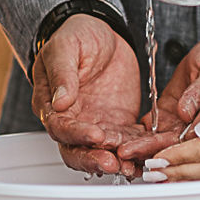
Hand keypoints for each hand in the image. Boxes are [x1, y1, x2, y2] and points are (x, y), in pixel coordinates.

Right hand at [32, 13, 150, 176]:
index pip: (61, 128)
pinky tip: (148, 154)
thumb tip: (60, 103)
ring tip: (133, 166)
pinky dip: (136, 150)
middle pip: (78, 150)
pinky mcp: (117, 124)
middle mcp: (72, 120)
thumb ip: (62, 74)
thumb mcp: (66, 47)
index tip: (96, 134)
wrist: (102, 33)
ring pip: (102, 151)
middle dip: (95, 159)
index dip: (77, 134)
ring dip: (117, 161)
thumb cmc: (76, 36)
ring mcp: (95, 124)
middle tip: (113, 162)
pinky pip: (127, 141)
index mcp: (51, 105)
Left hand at [117, 32, 199, 162]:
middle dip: (151, 151)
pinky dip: (141, 135)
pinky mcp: (171, 116)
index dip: (178, 152)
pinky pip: (155, 130)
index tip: (155, 155)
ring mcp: (185, 125)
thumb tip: (186, 112)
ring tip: (122, 149)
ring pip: (164, 143)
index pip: (199, 142)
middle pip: (178, 148)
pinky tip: (125, 140)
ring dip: (143, 148)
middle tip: (128, 152)